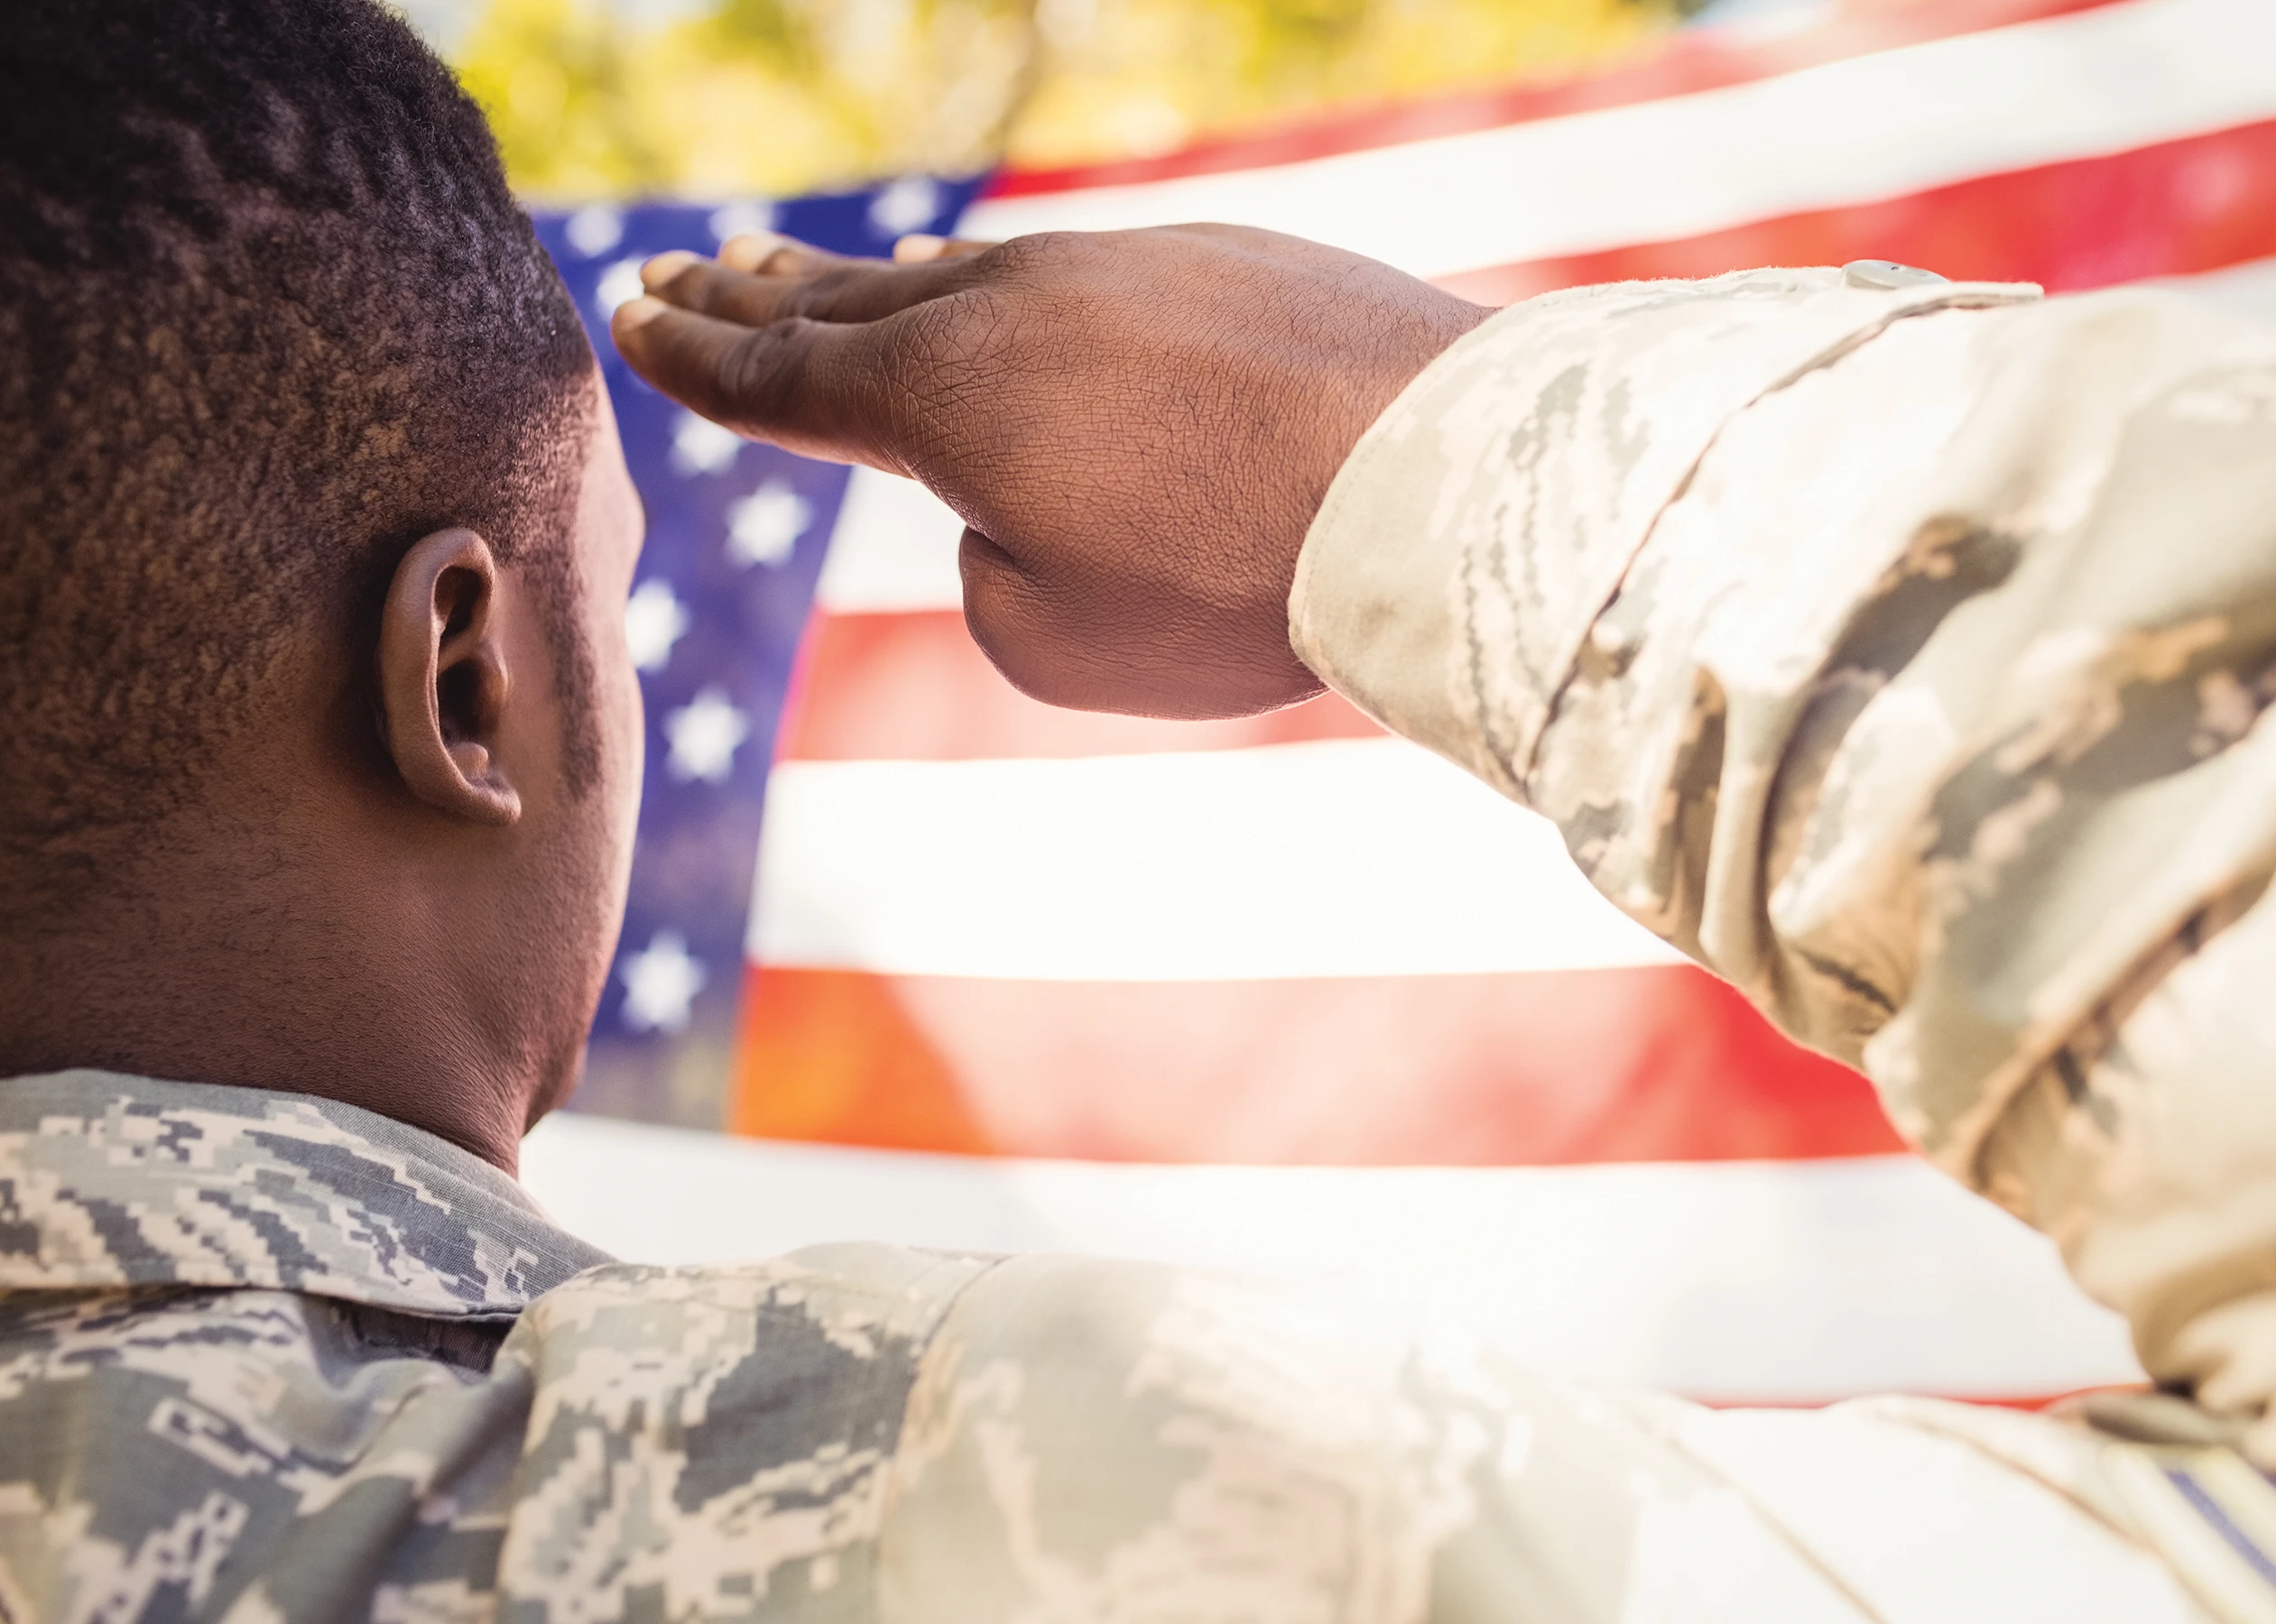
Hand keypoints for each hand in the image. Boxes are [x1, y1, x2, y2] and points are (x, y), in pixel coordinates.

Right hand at [612, 225, 1489, 716]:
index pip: (782, 378)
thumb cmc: (1231, 581)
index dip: (697, 356)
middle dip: (751, 297)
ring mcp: (1116, 265)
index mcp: (938, 399)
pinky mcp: (1217, 256)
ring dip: (871, 281)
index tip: (633, 315)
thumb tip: (1013, 503)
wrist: (1427, 471)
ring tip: (802, 271)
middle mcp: (1008, 305)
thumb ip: (987, 573)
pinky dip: (1002, 283)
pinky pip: (1073, 271)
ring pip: (961, 276)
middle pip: (847, 301)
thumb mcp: (1057, 641)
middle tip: (680, 274)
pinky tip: (990, 283)